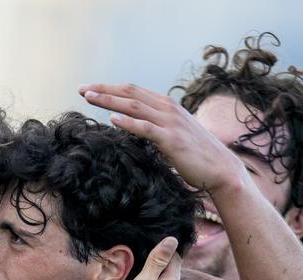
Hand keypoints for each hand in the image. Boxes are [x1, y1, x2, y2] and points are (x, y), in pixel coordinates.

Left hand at [79, 83, 245, 195]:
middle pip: (130, 93)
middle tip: (81, 89)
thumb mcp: (174, 133)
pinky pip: (146, 128)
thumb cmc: (196, 154)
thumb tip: (138, 126)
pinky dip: (128, 123)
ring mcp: (170, 123)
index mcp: (167, 105)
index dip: (110, 88)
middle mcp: (168, 109)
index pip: (133, 91)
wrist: (220, 169)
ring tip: (89, 99)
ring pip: (134, 107)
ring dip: (110, 101)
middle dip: (104, 90)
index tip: (90, 89)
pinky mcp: (171, 140)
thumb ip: (157, 125)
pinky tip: (112, 120)